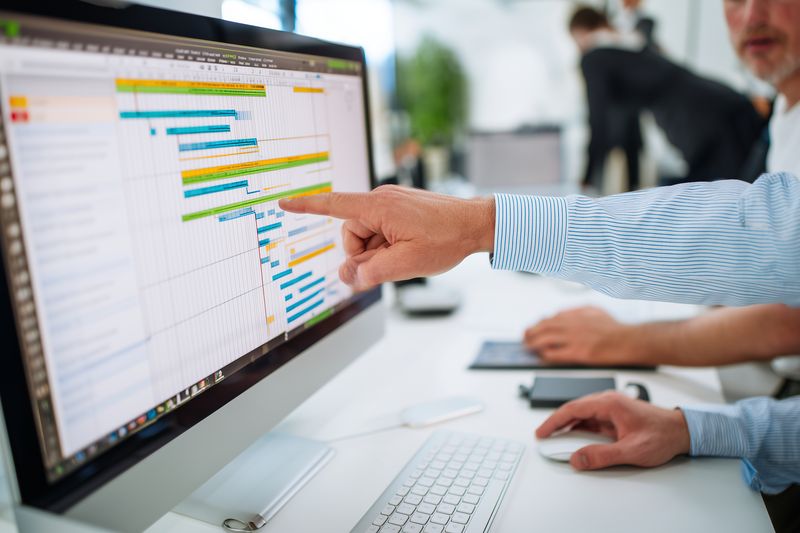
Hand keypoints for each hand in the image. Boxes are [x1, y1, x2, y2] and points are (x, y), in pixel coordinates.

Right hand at [279, 185, 494, 289]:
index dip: (305, 207)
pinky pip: (380, 231)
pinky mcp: (400, 209)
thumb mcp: (406, 264)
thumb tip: (346, 276)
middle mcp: (381, 200)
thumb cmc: (446, 240)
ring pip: (366, 236)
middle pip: (351, 234)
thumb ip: (371, 272)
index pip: (332, 206)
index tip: (283, 203)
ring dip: (378, 252)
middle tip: (389, 264)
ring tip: (405, 256)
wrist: (477, 224)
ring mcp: (391, 204)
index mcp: (378, 207)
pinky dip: (387, 245)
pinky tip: (408, 250)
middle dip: (363, 254)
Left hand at [524, 306, 634, 363]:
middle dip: (531, 333)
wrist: (628, 340)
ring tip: (528, 347)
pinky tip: (541, 356)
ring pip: (546, 340)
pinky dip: (545, 354)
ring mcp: (575, 339)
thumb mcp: (594, 310)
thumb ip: (576, 310)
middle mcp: (573, 325)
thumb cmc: (614, 328)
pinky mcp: (579, 353)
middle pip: (544, 328)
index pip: (549, 319)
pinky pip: (556, 354)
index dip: (538, 324)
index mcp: (576, 315)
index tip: (533, 328)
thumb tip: (559, 314)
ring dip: (534, 343)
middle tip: (525, 338)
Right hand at [535, 392, 690, 469]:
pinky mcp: (616, 413)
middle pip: (574, 408)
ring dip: (568, 423)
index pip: (572, 409)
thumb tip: (577, 459)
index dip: (553, 421)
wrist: (682, 431)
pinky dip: (579, 425)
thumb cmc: (662, 435)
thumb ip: (602, 456)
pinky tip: (575, 434)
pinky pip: (591, 417)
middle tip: (543, 434)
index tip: (542, 432)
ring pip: (582, 412)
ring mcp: (612, 406)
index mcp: (609, 404)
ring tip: (555, 435)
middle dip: (556, 422)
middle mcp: (608, 400)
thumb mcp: (631, 451)